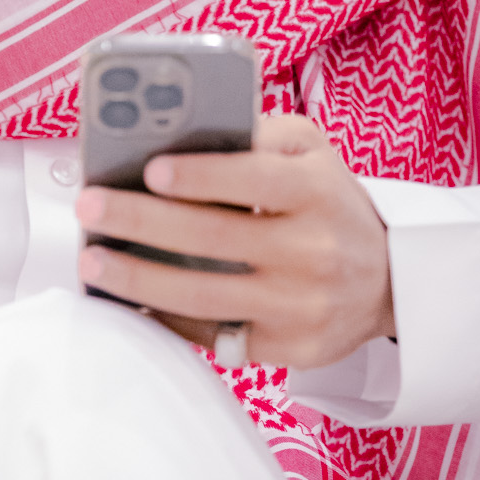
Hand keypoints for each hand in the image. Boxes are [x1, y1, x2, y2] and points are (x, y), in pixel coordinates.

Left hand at [74, 113, 395, 371]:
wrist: (389, 282)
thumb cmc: (330, 205)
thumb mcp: (313, 152)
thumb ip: (259, 132)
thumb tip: (185, 131)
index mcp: (318, 193)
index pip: (254, 180)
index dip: (200, 175)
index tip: (149, 169)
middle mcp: (314, 251)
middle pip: (216, 237)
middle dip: (142, 221)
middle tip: (91, 208)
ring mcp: (301, 306)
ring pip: (205, 294)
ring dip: (138, 278)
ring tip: (93, 262)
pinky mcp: (288, 348)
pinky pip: (213, 334)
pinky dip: (164, 317)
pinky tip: (127, 299)